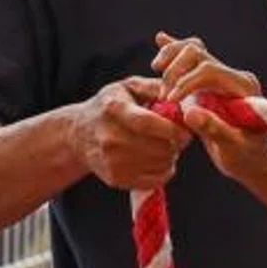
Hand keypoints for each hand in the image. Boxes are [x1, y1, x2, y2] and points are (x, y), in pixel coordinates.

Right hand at [68, 77, 189, 191]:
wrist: (79, 133)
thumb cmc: (112, 105)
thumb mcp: (130, 86)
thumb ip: (156, 86)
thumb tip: (179, 95)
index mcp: (115, 109)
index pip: (147, 123)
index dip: (172, 128)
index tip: (187, 129)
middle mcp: (110, 138)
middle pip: (157, 147)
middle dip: (177, 142)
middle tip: (181, 135)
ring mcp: (111, 161)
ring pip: (159, 164)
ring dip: (172, 155)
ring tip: (168, 144)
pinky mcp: (115, 179)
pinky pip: (153, 181)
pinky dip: (165, 171)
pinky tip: (161, 159)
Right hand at [154, 32, 266, 184]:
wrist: (258, 159)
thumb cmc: (250, 156)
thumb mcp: (234, 148)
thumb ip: (215, 129)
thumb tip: (190, 113)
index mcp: (243, 87)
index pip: (208, 70)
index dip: (185, 83)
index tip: (170, 102)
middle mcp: (233, 77)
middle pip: (198, 53)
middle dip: (175, 70)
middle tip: (163, 96)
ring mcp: (222, 78)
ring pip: (194, 51)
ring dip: (172, 57)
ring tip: (156, 67)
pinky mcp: (211, 85)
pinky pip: (193, 61)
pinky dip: (176, 51)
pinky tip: (160, 39)